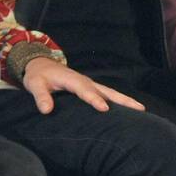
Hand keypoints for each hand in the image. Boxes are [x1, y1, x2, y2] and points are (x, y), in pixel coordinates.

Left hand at [21, 57, 144, 114]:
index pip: (84, 90)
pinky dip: (119, 101)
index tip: (104, 108)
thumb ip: (41, 96)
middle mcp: (84, 81)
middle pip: (105, 90)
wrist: (41, 65)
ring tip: (142, 110)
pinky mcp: (91, 88)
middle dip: (121, 99)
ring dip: (125, 100)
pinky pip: (107, 94)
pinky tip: (129, 110)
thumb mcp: (34, 85)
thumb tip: (46, 110)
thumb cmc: (38, 76)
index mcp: (71, 79)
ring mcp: (89, 84)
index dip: (94, 99)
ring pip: (110, 92)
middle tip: (138, 109)